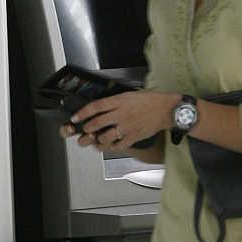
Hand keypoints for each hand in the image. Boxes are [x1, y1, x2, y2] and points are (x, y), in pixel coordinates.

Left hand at [60, 90, 179, 152]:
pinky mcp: (134, 137)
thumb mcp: (129, 94)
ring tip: (95, 141)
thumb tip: (102, 107)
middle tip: (83, 131)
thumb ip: (116, 101)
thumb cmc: (149, 99)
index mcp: (119, 101)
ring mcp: (127, 127)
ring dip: (98, 141)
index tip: (75, 117)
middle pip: (97, 123)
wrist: (166, 109)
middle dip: (87, 129)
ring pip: (106, 137)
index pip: (96, 107)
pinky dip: (112, 148)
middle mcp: (121, 114)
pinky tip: (110, 146)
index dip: (83, 113)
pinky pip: (119, 146)